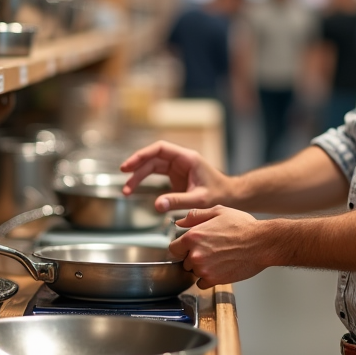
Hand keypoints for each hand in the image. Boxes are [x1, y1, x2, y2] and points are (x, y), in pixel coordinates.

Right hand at [120, 140, 235, 212]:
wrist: (231, 197)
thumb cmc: (220, 195)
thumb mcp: (199, 200)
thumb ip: (178, 201)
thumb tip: (157, 205)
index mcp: (187, 158)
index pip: (160, 149)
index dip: (142, 155)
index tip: (129, 164)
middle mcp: (181, 160)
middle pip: (153, 158)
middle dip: (137, 168)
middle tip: (124, 180)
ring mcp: (178, 167)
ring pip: (152, 166)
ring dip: (138, 176)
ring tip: (126, 191)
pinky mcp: (176, 176)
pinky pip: (156, 174)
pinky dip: (144, 181)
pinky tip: (135, 190)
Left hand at [168, 206, 271, 287]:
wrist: (261, 243)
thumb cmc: (243, 227)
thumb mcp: (218, 212)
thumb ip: (195, 216)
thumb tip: (180, 222)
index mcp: (193, 237)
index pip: (173, 248)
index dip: (181, 248)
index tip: (189, 247)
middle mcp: (195, 254)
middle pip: (184, 262)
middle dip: (194, 257)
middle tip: (211, 250)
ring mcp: (204, 269)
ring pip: (194, 272)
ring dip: (202, 267)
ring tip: (218, 258)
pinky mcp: (214, 280)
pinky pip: (202, 283)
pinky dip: (208, 278)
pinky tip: (220, 268)